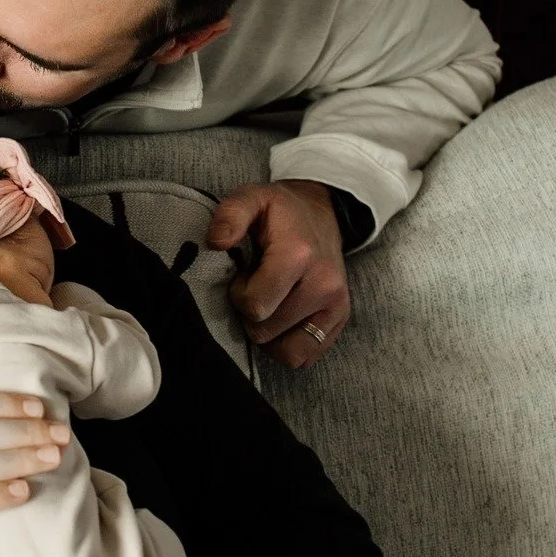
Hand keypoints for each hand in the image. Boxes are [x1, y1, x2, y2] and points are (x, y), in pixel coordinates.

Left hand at [206, 180, 349, 367]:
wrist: (321, 213)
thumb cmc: (279, 212)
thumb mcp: (252, 199)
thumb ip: (230, 215)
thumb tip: (216, 242)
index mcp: (299, 255)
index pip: (256, 306)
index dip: (240, 295)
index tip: (244, 276)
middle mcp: (324, 285)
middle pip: (265, 331)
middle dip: (252, 314)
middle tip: (257, 287)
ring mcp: (336, 307)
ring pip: (286, 353)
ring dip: (269, 334)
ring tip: (270, 304)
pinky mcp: (339, 322)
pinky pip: (305, 357)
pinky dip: (287, 345)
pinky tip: (282, 318)